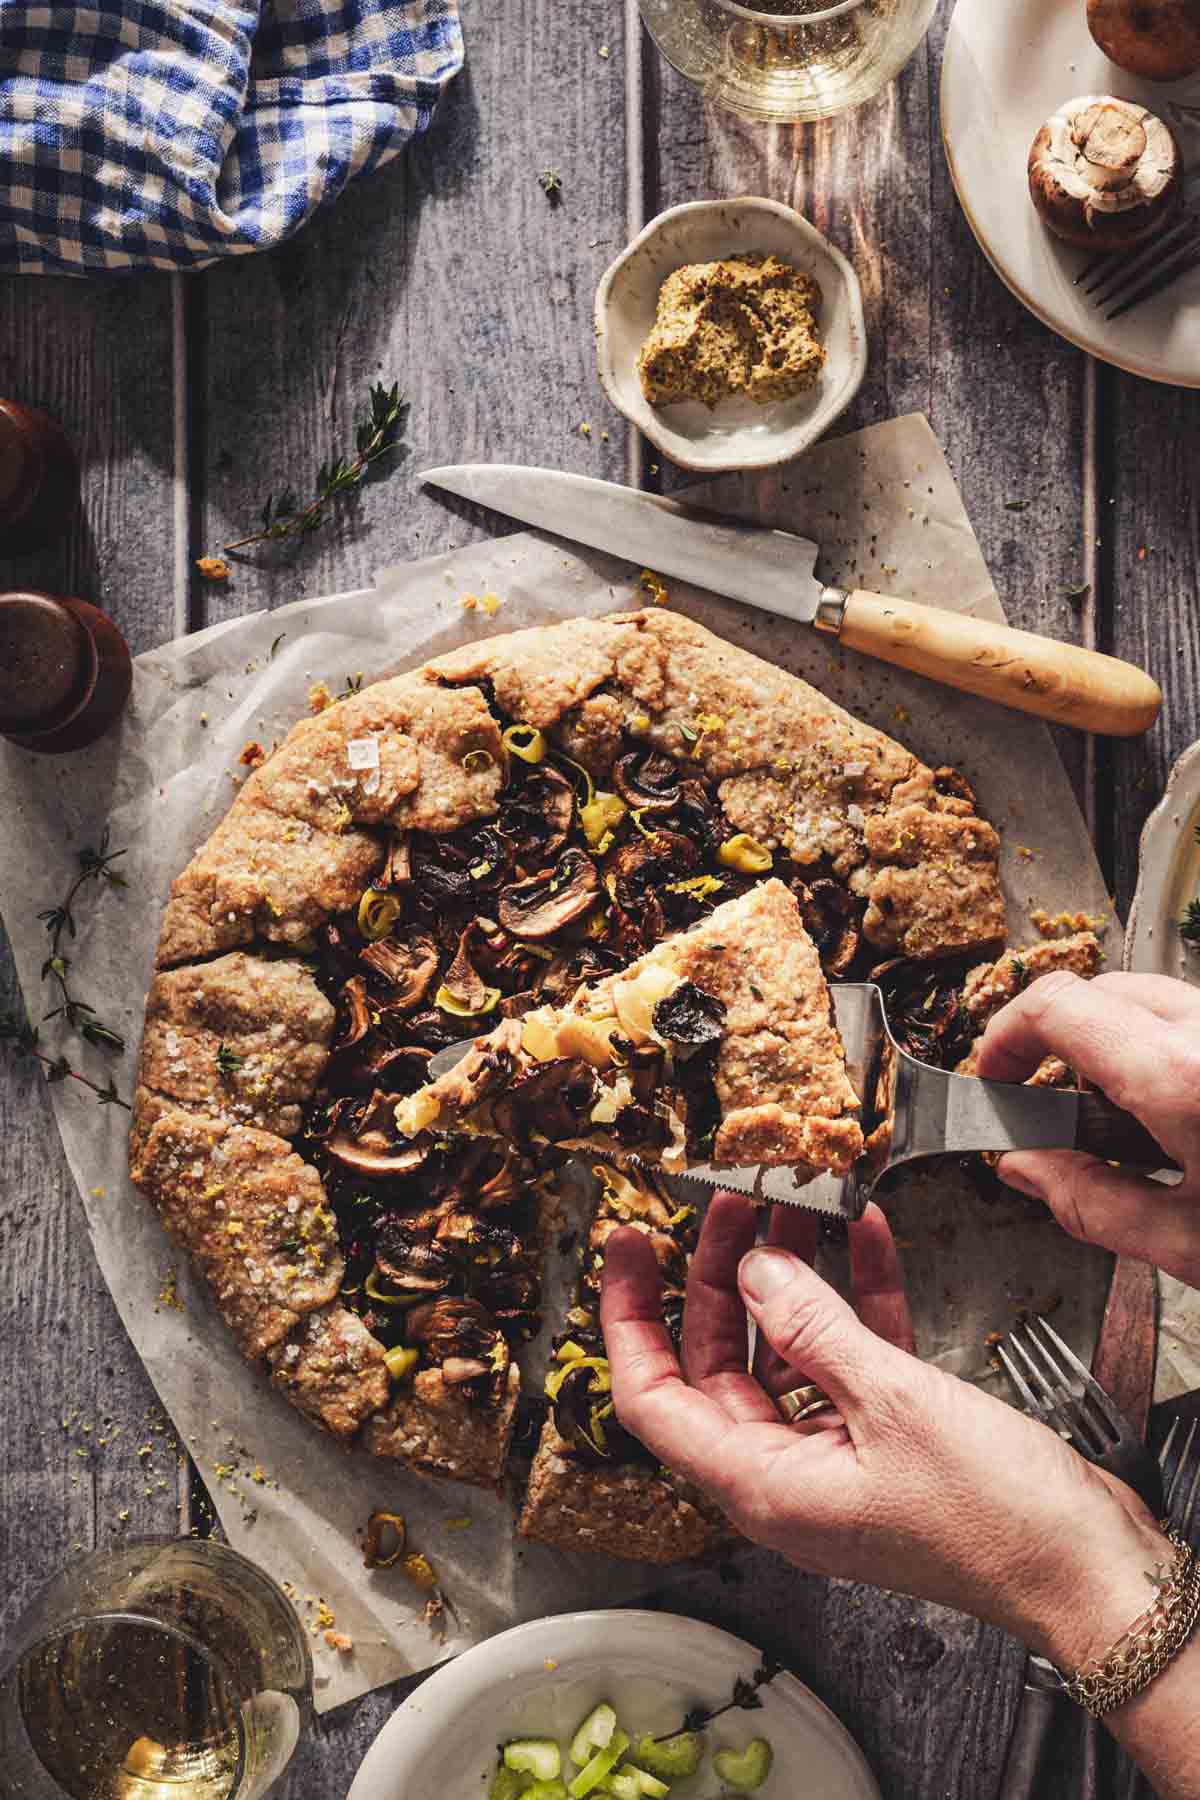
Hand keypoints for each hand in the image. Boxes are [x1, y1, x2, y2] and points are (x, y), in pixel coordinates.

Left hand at [602, 1193, 1164, 1666]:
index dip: (628, 1317)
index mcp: (762, 1484)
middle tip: (732, 1204)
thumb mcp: (890, 1403)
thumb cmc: (993, 1518)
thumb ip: (813, 1329)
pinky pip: (851, 1356)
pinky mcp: (891, 1438)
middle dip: (720, 1276)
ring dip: (792, 1275)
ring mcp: (839, 1456)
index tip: (627, 1246)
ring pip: (787, 1349)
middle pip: (719, 1361)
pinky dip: (856, 1296)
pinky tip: (864, 1237)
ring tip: (796, 1203)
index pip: (653, 1398)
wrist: (1090, 1567)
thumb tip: (754, 1272)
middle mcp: (788, 1473)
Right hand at [975, 970, 1199, 1285]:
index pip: (1055, 1007)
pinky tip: (1184, 1115)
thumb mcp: (1190, 1246)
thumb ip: (1092, 1202)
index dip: (1005, 1038)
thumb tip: (1027, 1168)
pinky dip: (1169, 1048)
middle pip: (1100, 991)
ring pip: (1153, 998)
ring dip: (1119, 1042)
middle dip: (1061, 1041)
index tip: (995, 1077)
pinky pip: (1193, 1021)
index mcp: (1182, 1076)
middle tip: (1053, 1107)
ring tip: (1129, 1119)